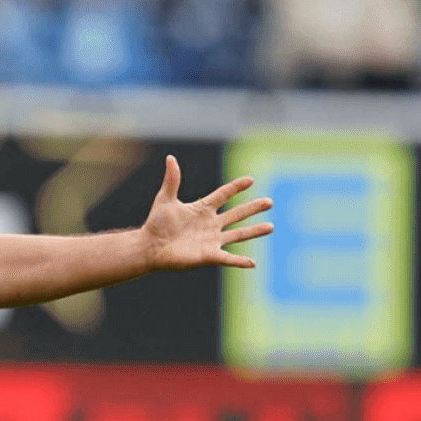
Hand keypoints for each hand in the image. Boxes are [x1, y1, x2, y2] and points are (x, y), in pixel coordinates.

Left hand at [141, 156, 273, 271]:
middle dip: (253, 208)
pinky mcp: (208, 255)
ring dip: (254, 231)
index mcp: (202, 209)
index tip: (250, 179)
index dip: (236, 187)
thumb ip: (172, 180)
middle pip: (236, 214)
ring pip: (238, 235)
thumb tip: (170, 158)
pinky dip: (240, 261)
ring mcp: (211, 240)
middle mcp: (210, 224)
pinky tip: (253, 263)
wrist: (149, 247)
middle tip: (270, 202)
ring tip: (271, 227)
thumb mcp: (165, 199)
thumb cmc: (156, 223)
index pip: (223, 195)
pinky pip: (228, 259)